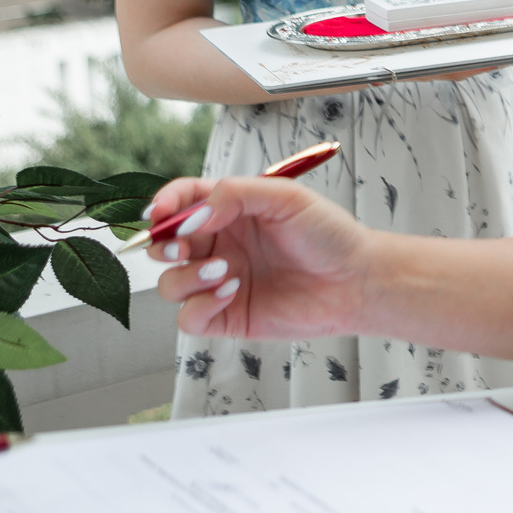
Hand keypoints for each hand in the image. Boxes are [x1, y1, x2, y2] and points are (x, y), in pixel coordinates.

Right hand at [147, 176, 379, 340]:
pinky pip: (188, 317)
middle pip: (165, 244)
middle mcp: (220, 246)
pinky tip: (231, 291)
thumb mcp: (285, 198)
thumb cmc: (327, 234)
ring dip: (187, 276)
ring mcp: (219, 282)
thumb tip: (193, 216)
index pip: (182, 201)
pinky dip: (199, 306)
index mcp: (230, 212)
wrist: (355, 280)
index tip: (157, 214)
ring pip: (170, 283)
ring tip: (225, 270)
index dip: (163, 205)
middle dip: (162, 245)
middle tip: (182, 247)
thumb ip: (235, 195)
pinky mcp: (226, 316)